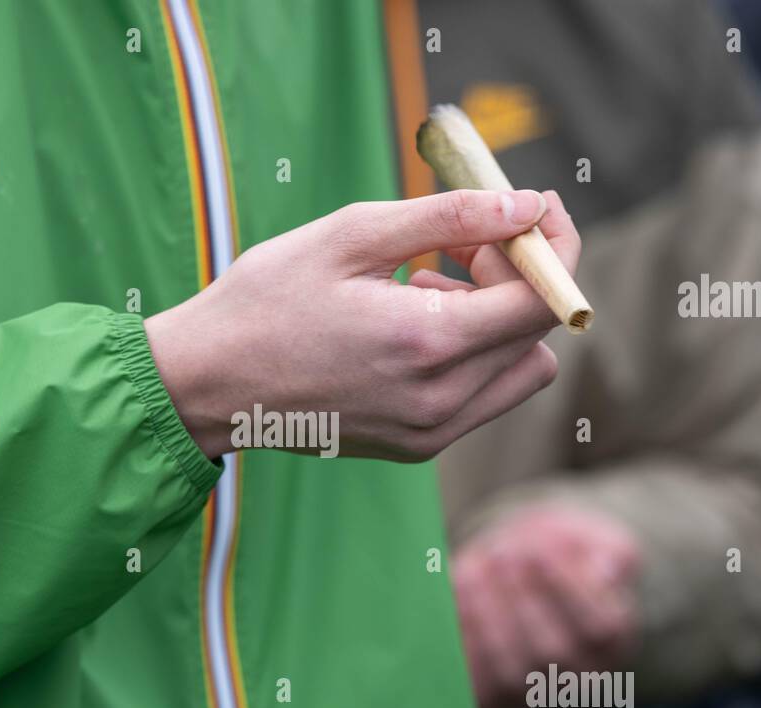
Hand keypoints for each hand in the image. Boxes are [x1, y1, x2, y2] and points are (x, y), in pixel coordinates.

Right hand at [145, 188, 580, 460]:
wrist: (206, 383)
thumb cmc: (266, 299)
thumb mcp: (352, 235)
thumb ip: (449, 216)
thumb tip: (527, 206)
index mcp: (428, 342)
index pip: (545, 299)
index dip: (554, 246)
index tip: (532, 210)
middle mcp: (441, 400)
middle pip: (536, 333)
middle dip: (515, 275)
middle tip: (456, 241)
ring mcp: (431, 432)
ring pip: (519, 369)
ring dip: (495, 319)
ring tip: (424, 286)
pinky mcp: (416, 447)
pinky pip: (482, 397)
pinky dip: (469, 355)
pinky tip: (408, 325)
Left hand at [452, 505, 642, 707]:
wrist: (522, 575)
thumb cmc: (565, 555)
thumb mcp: (599, 541)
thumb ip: (611, 552)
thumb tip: (604, 573)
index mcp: (615, 641)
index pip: (603, 627)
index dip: (570, 589)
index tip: (540, 551)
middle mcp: (579, 677)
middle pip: (554, 651)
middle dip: (522, 599)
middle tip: (502, 554)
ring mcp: (535, 692)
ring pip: (511, 671)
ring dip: (486, 618)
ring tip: (473, 570)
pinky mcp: (490, 696)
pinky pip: (473, 683)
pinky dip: (458, 642)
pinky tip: (451, 599)